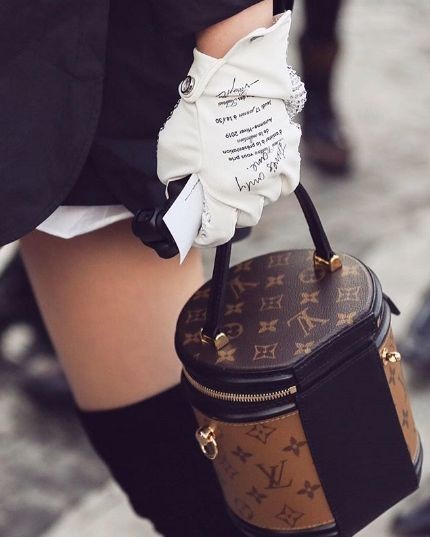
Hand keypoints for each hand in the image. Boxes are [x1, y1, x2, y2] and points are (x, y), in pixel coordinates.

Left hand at [157, 12, 305, 246]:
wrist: (232, 78)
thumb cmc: (198, 113)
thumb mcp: (172, 153)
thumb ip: (177, 181)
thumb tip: (183, 192)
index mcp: (222, 194)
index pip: (218, 233)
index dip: (206, 235)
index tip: (199, 229)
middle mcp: (251, 190)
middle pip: (244, 218)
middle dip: (228, 214)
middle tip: (217, 198)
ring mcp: (272, 172)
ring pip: (264, 199)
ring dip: (250, 194)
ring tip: (236, 175)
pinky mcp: (286, 153)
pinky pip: (285, 179)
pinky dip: (274, 180)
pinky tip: (261, 168)